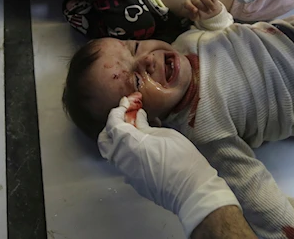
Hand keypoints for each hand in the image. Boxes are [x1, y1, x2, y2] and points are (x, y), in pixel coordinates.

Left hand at [98, 95, 239, 236]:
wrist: (190, 189)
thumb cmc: (181, 158)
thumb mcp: (165, 134)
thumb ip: (146, 125)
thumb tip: (138, 118)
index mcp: (129, 144)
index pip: (112, 123)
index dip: (118, 111)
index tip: (126, 103)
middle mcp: (121, 159)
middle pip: (104, 140)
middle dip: (112, 126)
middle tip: (127, 118)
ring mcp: (126, 172)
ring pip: (111, 153)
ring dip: (118, 139)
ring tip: (136, 131)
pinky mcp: (133, 181)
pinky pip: (122, 163)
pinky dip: (126, 151)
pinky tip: (142, 147)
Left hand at [184, 0, 223, 20]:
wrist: (210, 11)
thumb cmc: (200, 14)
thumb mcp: (197, 18)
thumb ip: (194, 16)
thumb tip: (195, 11)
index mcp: (188, 4)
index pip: (186, 3)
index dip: (190, 6)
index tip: (196, 10)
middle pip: (196, 1)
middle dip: (203, 7)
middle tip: (208, 12)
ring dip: (209, 3)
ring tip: (213, 9)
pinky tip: (214, 1)